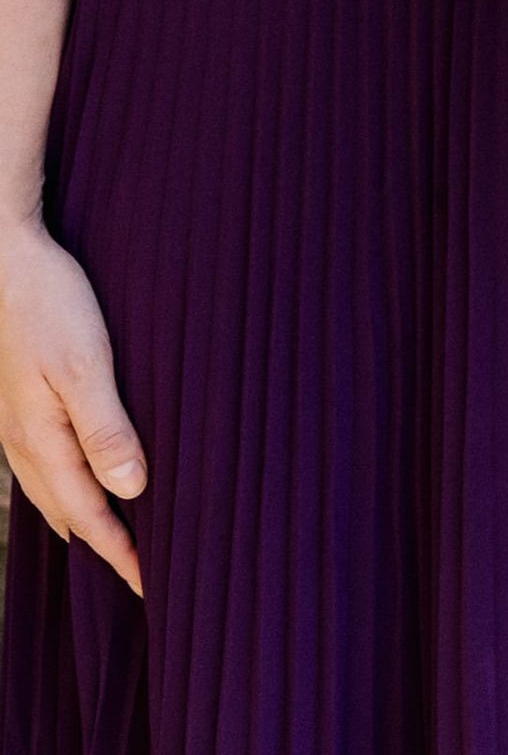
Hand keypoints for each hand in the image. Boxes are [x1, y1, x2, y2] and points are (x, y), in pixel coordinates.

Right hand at [0, 218, 144, 594]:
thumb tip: (131, 490)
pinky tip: (90, 483)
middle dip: (104, 548)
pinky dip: (74, 489)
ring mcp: (21, 426)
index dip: (120, 553)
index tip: (154, 585)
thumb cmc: (51, 305)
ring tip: (119, 545)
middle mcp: (26, 443)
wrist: (10, 262)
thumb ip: (106, 427)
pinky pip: (50, 466)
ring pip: (56, 492)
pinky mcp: (26, 406)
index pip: (89, 515)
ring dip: (88, 521)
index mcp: (42, 441)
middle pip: (69, 514)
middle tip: (143, 579)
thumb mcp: (85, 365)